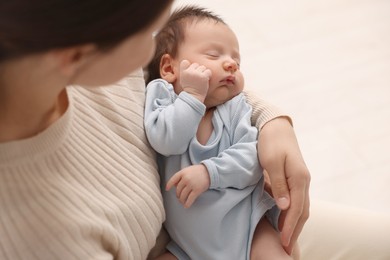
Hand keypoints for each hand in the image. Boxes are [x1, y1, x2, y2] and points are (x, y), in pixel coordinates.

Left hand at [166, 164, 209, 207]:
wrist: (209, 172)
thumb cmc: (198, 171)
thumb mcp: (188, 170)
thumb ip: (181, 176)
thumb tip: (174, 186)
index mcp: (182, 172)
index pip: (173, 179)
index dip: (169, 185)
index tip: (167, 189)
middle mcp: (186, 178)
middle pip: (178, 189)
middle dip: (178, 195)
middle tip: (179, 197)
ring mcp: (191, 184)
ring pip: (183, 195)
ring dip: (181, 200)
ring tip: (182, 201)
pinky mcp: (197, 190)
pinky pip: (190, 199)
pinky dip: (187, 203)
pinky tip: (186, 206)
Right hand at [179, 60, 211, 101]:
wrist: (194, 96)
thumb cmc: (189, 88)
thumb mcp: (183, 79)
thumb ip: (185, 71)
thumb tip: (188, 63)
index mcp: (183, 72)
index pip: (185, 62)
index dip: (189, 66)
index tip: (191, 71)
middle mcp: (189, 72)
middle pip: (196, 64)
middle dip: (198, 70)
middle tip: (197, 78)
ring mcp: (196, 74)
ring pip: (202, 67)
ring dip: (203, 72)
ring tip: (201, 79)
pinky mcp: (203, 76)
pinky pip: (208, 71)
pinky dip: (208, 75)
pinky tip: (206, 80)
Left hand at [258, 117, 309, 254]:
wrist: (275, 126)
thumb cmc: (270, 142)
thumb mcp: (271, 162)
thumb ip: (278, 184)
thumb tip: (285, 206)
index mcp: (299, 178)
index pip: (296, 209)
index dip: (290, 227)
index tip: (284, 242)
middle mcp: (303, 181)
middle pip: (303, 211)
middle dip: (295, 230)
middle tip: (287, 248)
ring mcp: (301, 179)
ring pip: (301, 207)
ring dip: (295, 224)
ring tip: (287, 238)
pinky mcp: (295, 178)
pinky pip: (297, 200)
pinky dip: (292, 213)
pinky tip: (285, 219)